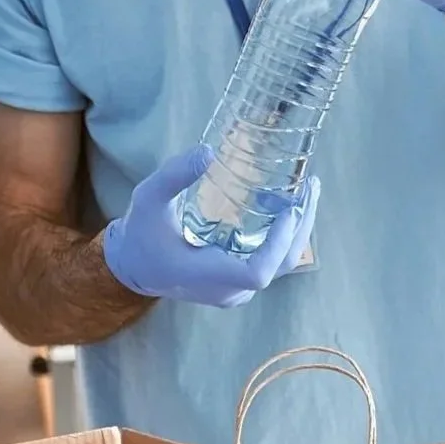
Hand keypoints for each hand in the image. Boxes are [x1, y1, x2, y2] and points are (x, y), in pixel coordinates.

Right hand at [103, 147, 318, 309]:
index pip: (257, 273)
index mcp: (206, 274)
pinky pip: (271, 264)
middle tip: (310, 186)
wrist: (134, 265)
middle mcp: (227, 290)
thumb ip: (174, 175)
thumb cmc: (142, 233)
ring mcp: (236, 292)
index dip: (278, 244)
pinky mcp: (239, 286)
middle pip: (281, 265)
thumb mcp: (149, 198)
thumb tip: (209, 151)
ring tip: (305, 191)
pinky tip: (285, 206)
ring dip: (297, 229)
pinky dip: (283, 237)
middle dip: (300, 226)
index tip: (289, 210)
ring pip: (280, 265)